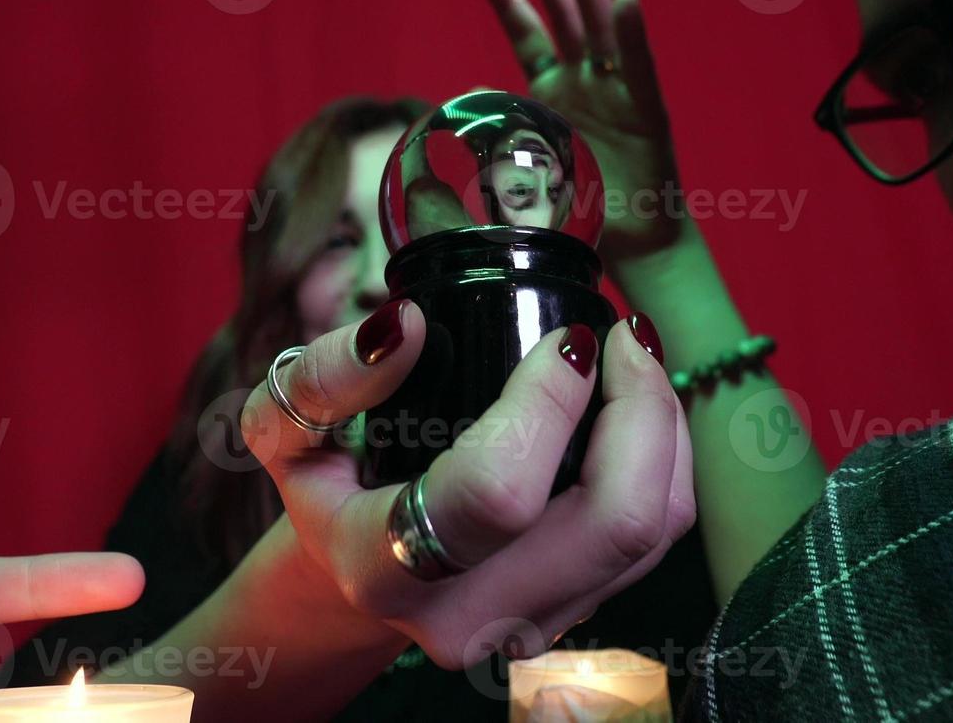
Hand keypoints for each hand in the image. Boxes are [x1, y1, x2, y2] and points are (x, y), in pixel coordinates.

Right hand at [240, 302, 693, 668]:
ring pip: (654, 529)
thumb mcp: (284, 426)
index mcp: (386, 570)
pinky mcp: (581, 609)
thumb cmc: (329, 485)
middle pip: (613, 522)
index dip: (550, 402)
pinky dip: (668, 457)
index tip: (567, 334)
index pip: (498, 493)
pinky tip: (638, 401)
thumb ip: (324, 376)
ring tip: (634, 352)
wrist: (357, 569)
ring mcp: (532, 625)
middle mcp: (468, 617)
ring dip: (664, 427)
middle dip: (642, 410)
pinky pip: (662, 534)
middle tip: (622, 330)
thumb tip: (402, 327)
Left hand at [480, 0, 682, 262]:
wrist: (631, 244)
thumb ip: (490, 150)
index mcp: (552, 94)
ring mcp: (617, 90)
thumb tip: (451, 125)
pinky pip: (638, 66)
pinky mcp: (647, 110)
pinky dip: (631, 32)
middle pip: (563, 14)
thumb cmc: (579, 212)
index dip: (508, 0)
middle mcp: (585, 82)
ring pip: (599, 26)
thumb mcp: (519, 177)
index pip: (527, 35)